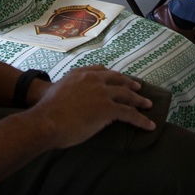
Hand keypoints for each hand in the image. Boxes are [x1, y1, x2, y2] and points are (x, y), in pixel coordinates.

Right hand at [28, 66, 155, 148]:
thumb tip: (68, 100)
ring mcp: (102, 93)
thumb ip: (67, 91)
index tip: (118, 78)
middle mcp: (94, 79)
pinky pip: (129, 114)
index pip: (101, 70)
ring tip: (148, 104)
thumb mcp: (56, 91)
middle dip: (129, 84)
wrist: (46, 121)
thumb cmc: (45, 112)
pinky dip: (141, 120)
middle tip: (138, 88)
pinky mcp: (108, 109)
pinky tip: (149, 125)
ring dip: (139, 100)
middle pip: (118, 80)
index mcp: (80, 74)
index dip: (112, 75)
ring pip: (127, 95)